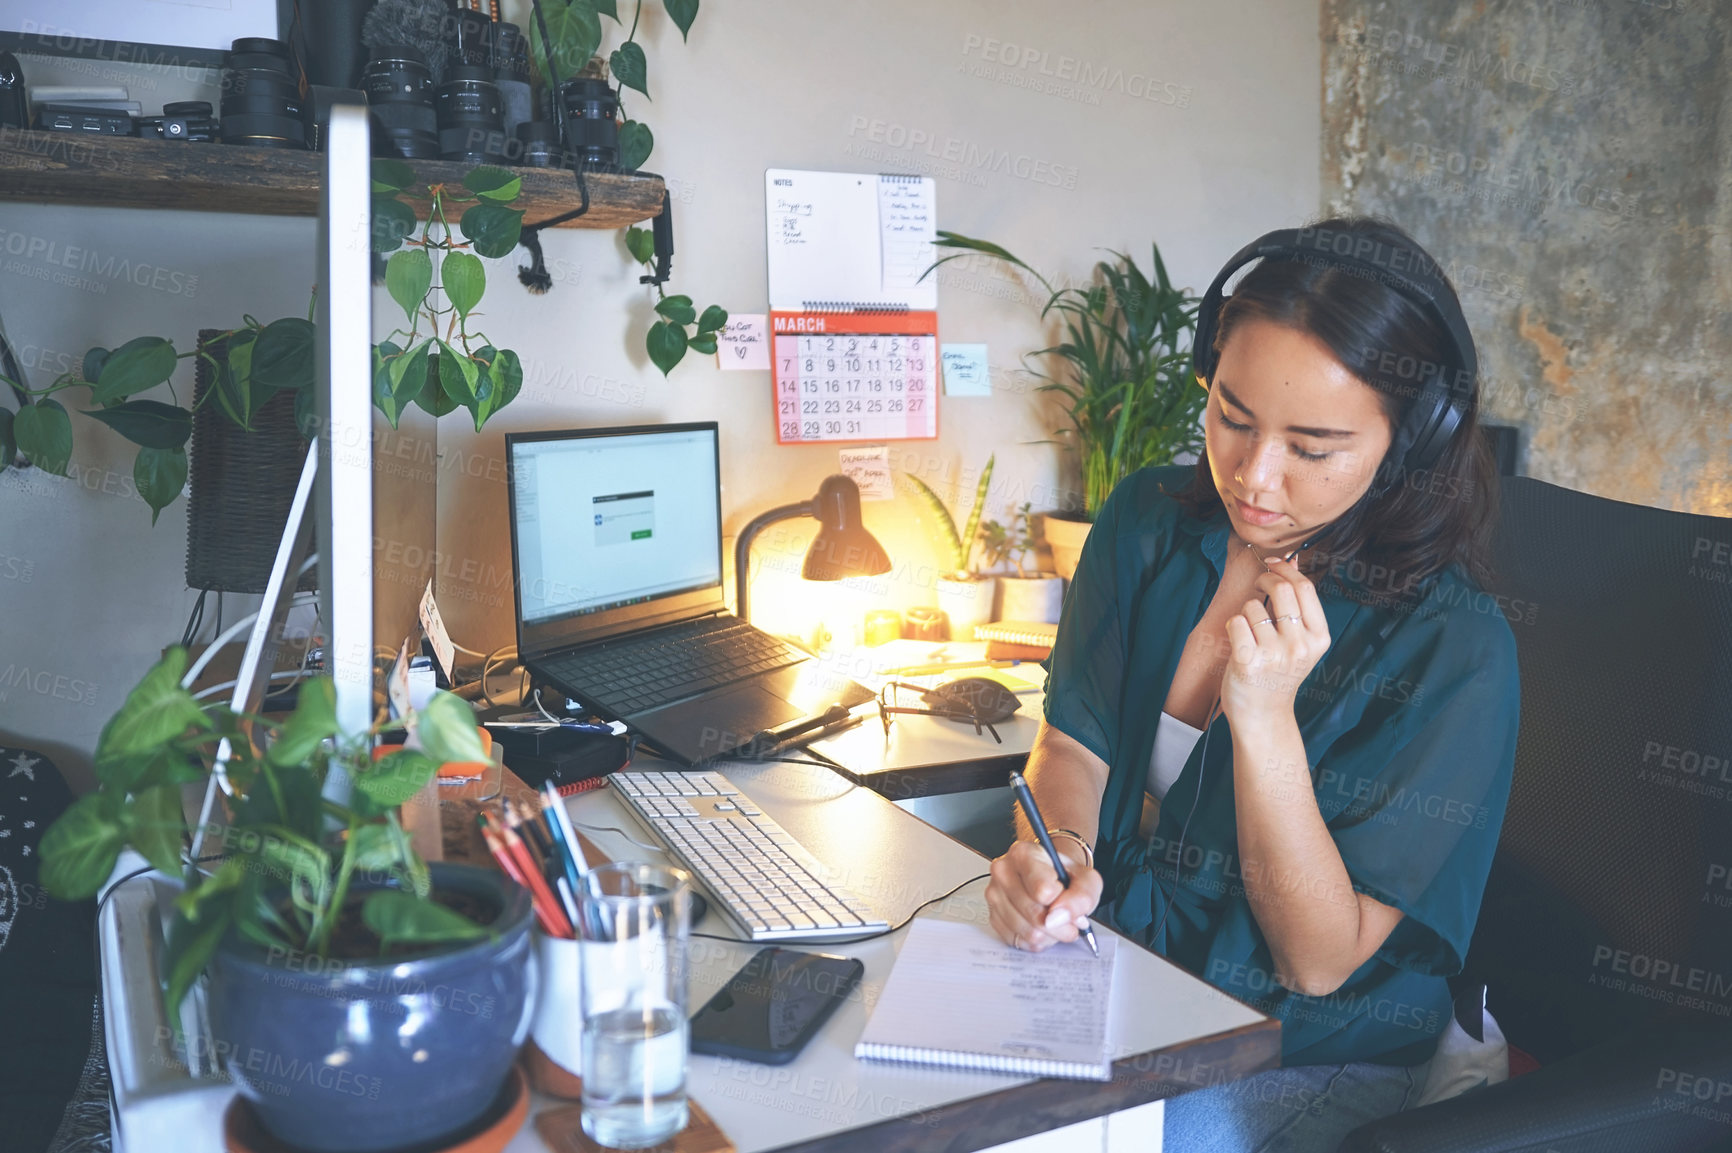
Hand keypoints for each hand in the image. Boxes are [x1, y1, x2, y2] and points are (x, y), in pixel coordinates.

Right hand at [985, 838, 1102, 951]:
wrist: (1052, 878)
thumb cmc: (1065, 876)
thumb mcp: (1086, 879)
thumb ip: (1081, 896)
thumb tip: (1060, 917)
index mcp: (1023, 854)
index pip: (1042, 890)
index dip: (1061, 900)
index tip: (1064, 892)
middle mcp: (1003, 871)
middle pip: (1036, 916)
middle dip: (1060, 924)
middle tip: (1068, 916)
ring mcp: (994, 895)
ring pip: (1029, 933)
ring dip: (1051, 934)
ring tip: (1055, 920)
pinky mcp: (993, 917)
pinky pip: (1021, 942)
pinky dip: (1038, 941)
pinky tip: (1042, 926)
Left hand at [1219, 556, 1332, 727]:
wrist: (1264, 714)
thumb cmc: (1279, 672)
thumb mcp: (1301, 641)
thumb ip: (1299, 604)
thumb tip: (1292, 558)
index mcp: (1319, 638)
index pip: (1305, 587)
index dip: (1285, 568)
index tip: (1272, 563)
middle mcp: (1300, 645)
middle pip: (1281, 589)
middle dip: (1264, 579)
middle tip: (1257, 585)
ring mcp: (1274, 655)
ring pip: (1253, 606)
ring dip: (1247, 612)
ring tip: (1251, 634)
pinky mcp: (1248, 662)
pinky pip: (1236, 622)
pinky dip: (1233, 626)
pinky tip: (1239, 642)